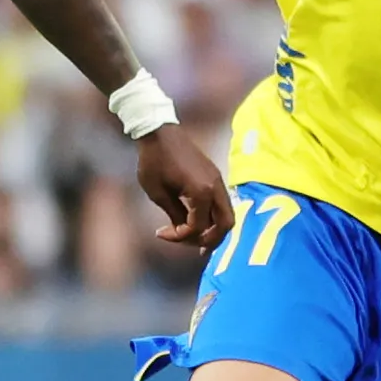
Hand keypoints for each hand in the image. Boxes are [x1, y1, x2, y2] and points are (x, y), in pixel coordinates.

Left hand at [134, 128, 233, 248]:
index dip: (181, 237)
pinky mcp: (214, 176)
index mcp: (202, 192)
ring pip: (226, 214)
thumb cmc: (154, 161)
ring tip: (195, 239)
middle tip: (195, 248)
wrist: (158, 131)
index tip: (162, 233)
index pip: (198, 227)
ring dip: (213, 229)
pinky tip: (196, 221)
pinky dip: (212, 216)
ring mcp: (218, 180)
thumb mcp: (158, 193)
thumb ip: (175, 215)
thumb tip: (182, 232)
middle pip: (226, 224)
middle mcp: (216, 187)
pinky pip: (220, 203)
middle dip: (210, 240)